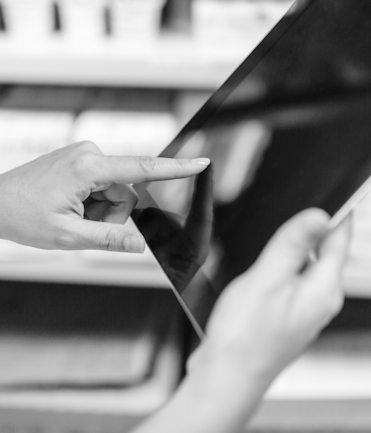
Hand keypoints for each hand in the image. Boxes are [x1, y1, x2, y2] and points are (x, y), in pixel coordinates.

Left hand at [0, 141, 209, 252]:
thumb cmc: (23, 217)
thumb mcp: (68, 236)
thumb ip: (109, 239)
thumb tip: (141, 246)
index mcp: (87, 168)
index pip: (141, 169)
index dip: (175, 169)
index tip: (202, 162)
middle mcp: (89, 154)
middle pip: (126, 191)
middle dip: (111, 214)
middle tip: (78, 224)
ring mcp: (83, 155)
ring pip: (114, 191)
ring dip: (99, 210)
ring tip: (69, 215)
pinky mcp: (80, 160)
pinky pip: (102, 185)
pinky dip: (92, 201)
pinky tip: (67, 206)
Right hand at [190, 208, 350, 385]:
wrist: (226, 374)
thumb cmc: (244, 335)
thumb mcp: (267, 280)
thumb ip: (292, 245)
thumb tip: (320, 216)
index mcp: (323, 289)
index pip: (340, 240)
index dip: (339, 212)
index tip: (337, 191)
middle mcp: (320, 300)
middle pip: (326, 252)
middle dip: (314, 228)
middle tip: (296, 208)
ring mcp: (303, 310)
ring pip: (307, 266)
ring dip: (296, 247)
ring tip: (278, 235)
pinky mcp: (286, 315)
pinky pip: (292, 280)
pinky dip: (283, 265)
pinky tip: (265, 265)